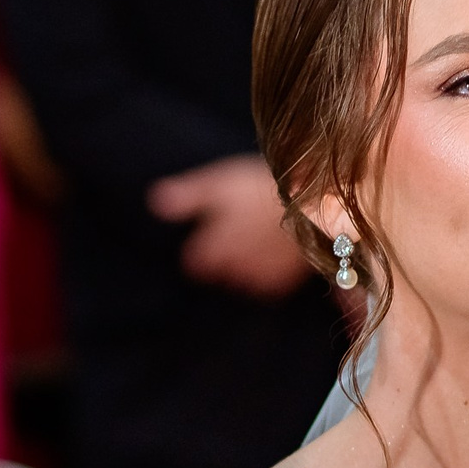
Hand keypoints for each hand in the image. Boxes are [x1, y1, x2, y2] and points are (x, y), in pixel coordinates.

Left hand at [146, 155, 311, 297]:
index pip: (194, 260)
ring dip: (243, 263)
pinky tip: (272, 250)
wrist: (314, 204)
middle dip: (222, 254)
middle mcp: (229, 270)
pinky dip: (264, 270)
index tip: (213, 231)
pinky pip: (262, 283)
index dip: (202, 245)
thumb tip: (154, 203)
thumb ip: (185, 197)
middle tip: (241, 228)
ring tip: (258, 236)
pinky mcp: (278, 284)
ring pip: (238, 278)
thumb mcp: (218, 184)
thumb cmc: (261, 188)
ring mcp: (255, 279)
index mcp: (211, 249)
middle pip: (217, 270)